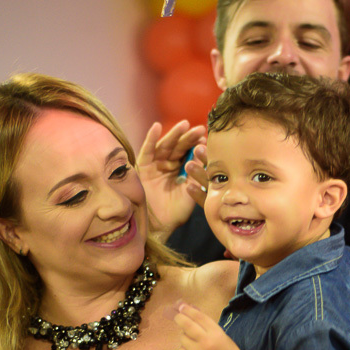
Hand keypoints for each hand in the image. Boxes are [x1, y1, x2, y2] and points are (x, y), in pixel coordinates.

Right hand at [139, 121, 206, 236]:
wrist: (159, 225)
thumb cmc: (176, 211)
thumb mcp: (191, 190)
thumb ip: (198, 173)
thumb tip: (207, 154)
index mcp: (180, 170)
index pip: (189, 153)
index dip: (197, 145)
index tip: (207, 138)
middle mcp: (167, 165)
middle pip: (178, 147)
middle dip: (189, 138)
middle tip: (200, 129)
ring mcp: (155, 165)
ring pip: (165, 146)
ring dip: (174, 134)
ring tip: (185, 125)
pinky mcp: (143, 167)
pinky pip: (147, 150)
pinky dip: (151, 138)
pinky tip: (157, 126)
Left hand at [174, 301, 244, 349]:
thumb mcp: (222, 336)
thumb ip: (207, 326)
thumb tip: (190, 312)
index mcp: (216, 334)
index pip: (199, 317)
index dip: (188, 309)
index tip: (181, 305)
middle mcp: (205, 342)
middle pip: (186, 325)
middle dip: (179, 318)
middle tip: (177, 315)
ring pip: (182, 338)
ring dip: (185, 336)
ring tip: (194, 341)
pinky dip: (184, 348)